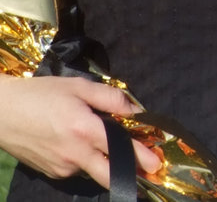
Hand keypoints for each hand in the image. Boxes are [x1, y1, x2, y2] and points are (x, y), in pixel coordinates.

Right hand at [0, 75, 160, 186]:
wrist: (1, 112)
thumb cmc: (41, 94)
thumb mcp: (79, 87)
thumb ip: (111, 98)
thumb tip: (135, 110)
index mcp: (85, 130)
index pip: (121, 148)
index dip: (141, 157)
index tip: (157, 163)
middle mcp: (75, 154)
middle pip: (109, 174)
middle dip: (131, 174)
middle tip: (149, 171)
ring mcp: (62, 168)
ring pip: (94, 169)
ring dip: (106, 160)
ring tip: (108, 143)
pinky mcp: (52, 173)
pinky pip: (78, 168)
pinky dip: (87, 159)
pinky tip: (81, 144)